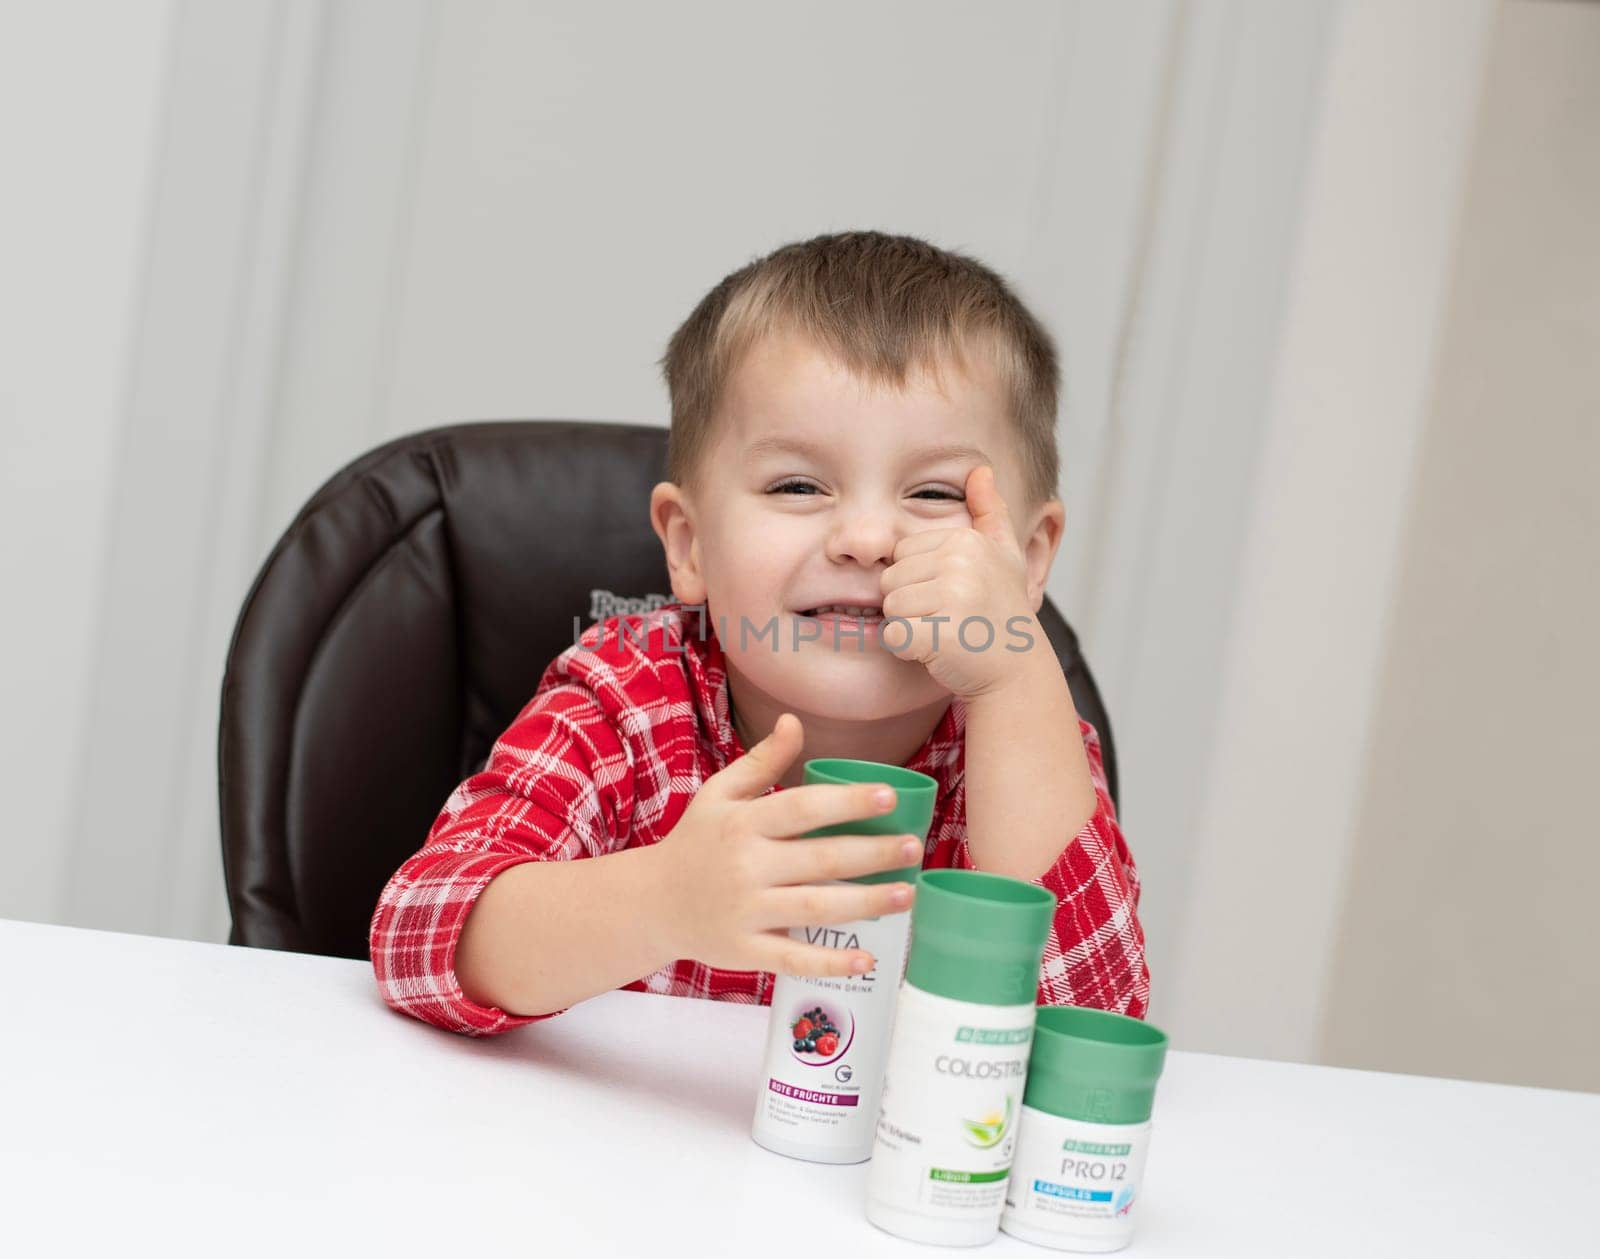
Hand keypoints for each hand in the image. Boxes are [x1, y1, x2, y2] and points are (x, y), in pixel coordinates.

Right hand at [655, 713, 921, 976]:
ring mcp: (745, 911)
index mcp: (743, 823)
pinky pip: (792, 957)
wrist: (652, 903)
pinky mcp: (744, 950)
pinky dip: (830, 963)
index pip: (802, 808)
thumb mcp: (720, 794)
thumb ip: (761, 761)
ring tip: (907, 894)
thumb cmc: (697, 842)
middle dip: (871, 854)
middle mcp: (745, 866)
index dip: (846, 802)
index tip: (889, 796)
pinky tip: (868, 959)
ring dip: (865, 902)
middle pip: (818, 859)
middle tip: (913, 848)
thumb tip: (795, 721)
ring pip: (814, 908)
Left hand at [878, 464, 1038, 699]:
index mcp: (966, 540)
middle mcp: (961, 562)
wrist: (1017, 670)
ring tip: (946, 633)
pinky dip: (909, 650)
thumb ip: (990, 512)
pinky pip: (894, 637)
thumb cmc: (1002, 613)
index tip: (952, 597)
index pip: (901, 554)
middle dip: (911, 606)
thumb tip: (980, 470)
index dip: (918, 581)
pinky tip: (939, 651)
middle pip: (891, 581)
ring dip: (910, 628)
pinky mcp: (942, 633)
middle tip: (949, 619)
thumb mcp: (1003, 556)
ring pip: (890, 609)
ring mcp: (954, 597)